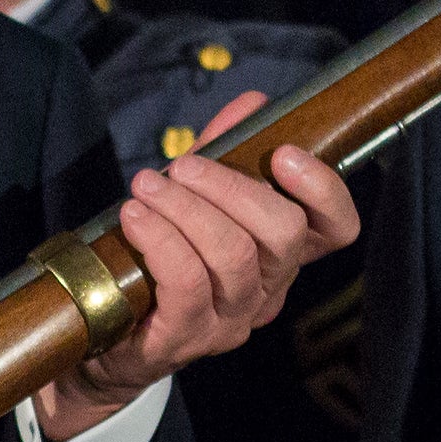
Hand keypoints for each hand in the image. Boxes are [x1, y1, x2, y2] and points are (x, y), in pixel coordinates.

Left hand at [35, 93, 361, 441]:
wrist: (103, 330)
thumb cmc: (156, 257)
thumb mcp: (192, 199)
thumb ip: (225, 153)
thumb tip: (253, 103)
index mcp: (281, 254)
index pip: (337, 228)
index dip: (324, 189)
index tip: (283, 154)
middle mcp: (267, 290)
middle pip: (283, 233)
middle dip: (231, 187)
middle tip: (182, 166)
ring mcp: (230, 320)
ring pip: (232, 254)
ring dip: (185, 208)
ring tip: (146, 186)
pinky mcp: (186, 338)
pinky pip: (186, 281)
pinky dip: (160, 239)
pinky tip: (134, 218)